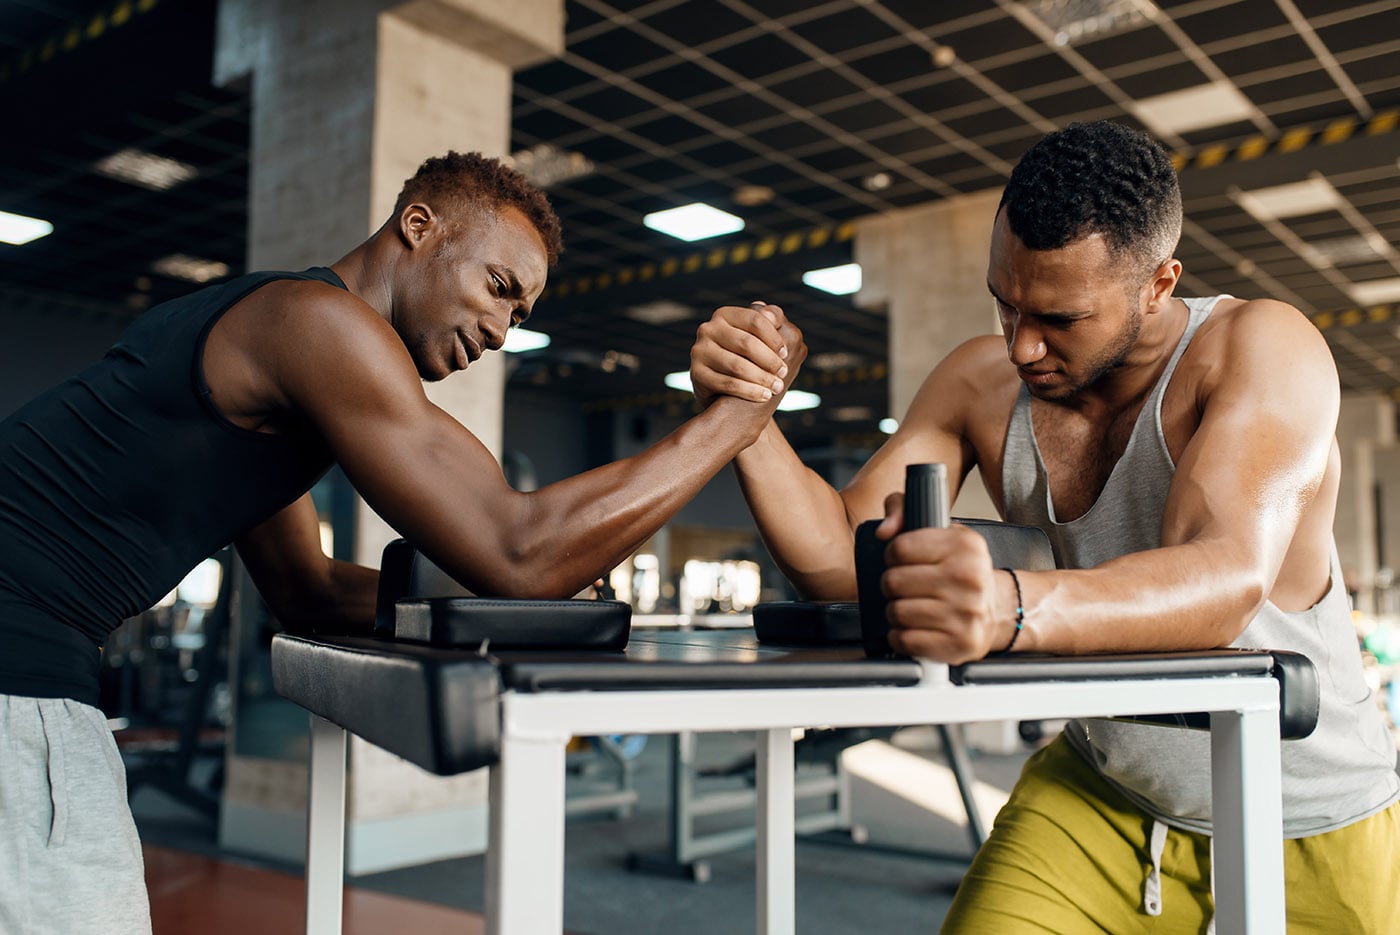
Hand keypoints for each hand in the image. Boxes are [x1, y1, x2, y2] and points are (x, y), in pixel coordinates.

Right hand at [691, 301, 803, 404]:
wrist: (723, 390)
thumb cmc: (747, 359)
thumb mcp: (758, 338)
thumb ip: (770, 322)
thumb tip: (774, 316)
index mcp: (724, 315)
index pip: (755, 320)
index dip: (773, 337)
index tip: (785, 354)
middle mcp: (708, 329)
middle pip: (746, 343)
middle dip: (769, 360)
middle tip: (783, 373)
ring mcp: (699, 351)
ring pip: (737, 365)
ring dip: (762, 378)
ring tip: (776, 387)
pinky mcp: (696, 374)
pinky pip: (728, 383)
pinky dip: (750, 390)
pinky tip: (764, 396)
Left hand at [877, 493, 1017, 663]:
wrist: (998, 610)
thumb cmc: (961, 572)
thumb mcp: (942, 532)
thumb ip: (903, 512)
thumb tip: (883, 530)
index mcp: (965, 546)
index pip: (900, 548)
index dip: (893, 555)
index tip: (901, 560)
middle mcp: (970, 578)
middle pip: (894, 581)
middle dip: (893, 584)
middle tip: (907, 586)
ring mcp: (966, 614)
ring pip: (897, 612)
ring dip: (897, 611)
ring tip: (913, 606)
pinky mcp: (958, 644)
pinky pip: (905, 640)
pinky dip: (902, 636)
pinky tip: (916, 627)